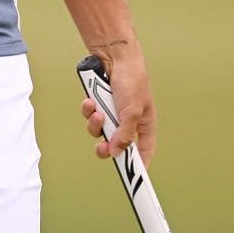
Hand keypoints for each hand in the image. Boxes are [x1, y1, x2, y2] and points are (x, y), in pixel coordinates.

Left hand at [78, 44, 157, 163]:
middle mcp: (128, 119)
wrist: (113, 55)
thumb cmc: (131, 79)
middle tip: (100, 148)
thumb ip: (124, 133)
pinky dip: (88, 109)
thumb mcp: (132, 111)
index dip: (139, 163)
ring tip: (97, 111)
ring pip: (99, 130)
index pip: (144, 149)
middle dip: (106, 145)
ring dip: (95, 123)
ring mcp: (112, 111)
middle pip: (116, 143)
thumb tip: (116, 153)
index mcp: (144, 122)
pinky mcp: (98, 103)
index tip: (134, 177)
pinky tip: (90, 100)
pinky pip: (90, 115)